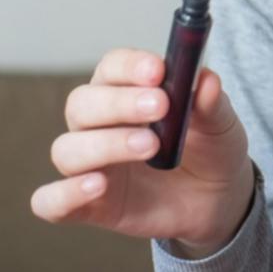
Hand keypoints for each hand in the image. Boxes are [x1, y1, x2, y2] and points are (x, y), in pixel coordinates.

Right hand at [31, 47, 255, 252]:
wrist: (219, 196)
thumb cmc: (211, 147)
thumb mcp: (221, 123)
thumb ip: (211, 103)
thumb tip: (206, 80)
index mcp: (128, 92)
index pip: (111, 68)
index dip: (129, 66)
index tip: (158, 70)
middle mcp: (100, 125)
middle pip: (82, 104)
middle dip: (117, 103)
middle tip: (160, 106)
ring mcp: (91, 165)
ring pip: (66, 149)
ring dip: (104, 145)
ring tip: (149, 146)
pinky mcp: (89, 205)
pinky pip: (51, 201)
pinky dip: (65, 194)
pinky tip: (97, 185)